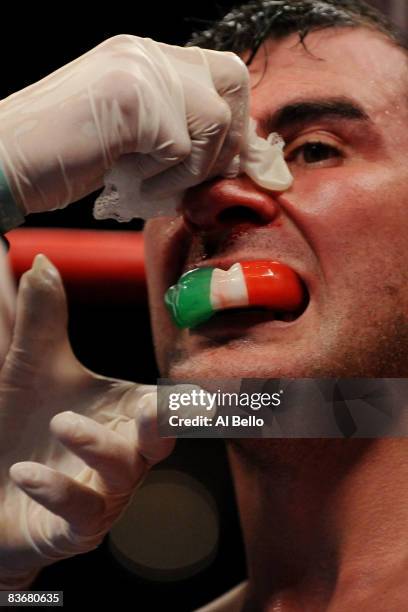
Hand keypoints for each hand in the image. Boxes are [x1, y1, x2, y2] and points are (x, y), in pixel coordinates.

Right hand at [0, 35, 248, 215]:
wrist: (6, 163)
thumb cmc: (62, 159)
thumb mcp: (129, 138)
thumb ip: (174, 132)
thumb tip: (234, 158)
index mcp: (143, 59)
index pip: (218, 74)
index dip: (237, 121)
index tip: (234, 163)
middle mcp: (145, 54)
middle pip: (232, 80)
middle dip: (232, 137)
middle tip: (206, 175)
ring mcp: (139, 71)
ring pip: (215, 120)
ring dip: (192, 169)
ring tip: (151, 185)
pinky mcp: (133, 101)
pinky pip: (183, 150)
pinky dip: (164, 182)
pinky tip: (131, 186)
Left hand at [0, 254, 174, 587]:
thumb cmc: (20, 425)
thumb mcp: (28, 367)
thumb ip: (40, 317)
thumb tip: (41, 260)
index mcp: (123, 412)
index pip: (166, 402)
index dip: (189, 396)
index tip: (210, 386)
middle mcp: (123, 453)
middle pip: (161, 441)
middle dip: (166, 422)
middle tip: (160, 406)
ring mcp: (102, 493)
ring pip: (122, 474)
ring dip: (98, 446)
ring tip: (63, 422)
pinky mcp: (71, 527)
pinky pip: (78, 512)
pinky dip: (56, 488)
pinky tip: (27, 471)